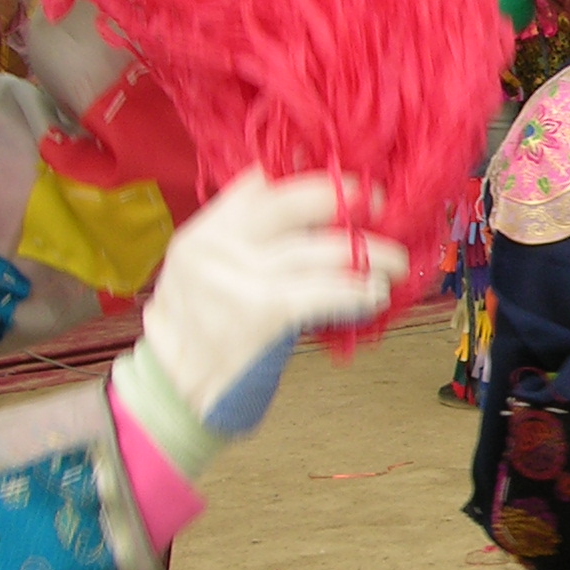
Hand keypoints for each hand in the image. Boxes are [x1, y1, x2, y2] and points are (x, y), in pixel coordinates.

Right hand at [137, 168, 407, 443]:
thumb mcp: (202, 272)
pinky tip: (375, 295)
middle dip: (343, 200)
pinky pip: (326, 292)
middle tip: (377, 203)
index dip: (307, 177)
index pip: (260, 184)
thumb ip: (243, 241)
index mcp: (206, 231)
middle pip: (296, 204)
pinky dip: (358, 292)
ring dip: (372, 256)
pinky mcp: (265, 313)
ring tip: (395, 264)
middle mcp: (221, 246)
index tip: (343, 181)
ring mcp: (243, 277)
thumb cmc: (200, 333)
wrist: (174, 391)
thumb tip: (312, 217)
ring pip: (324, 251)